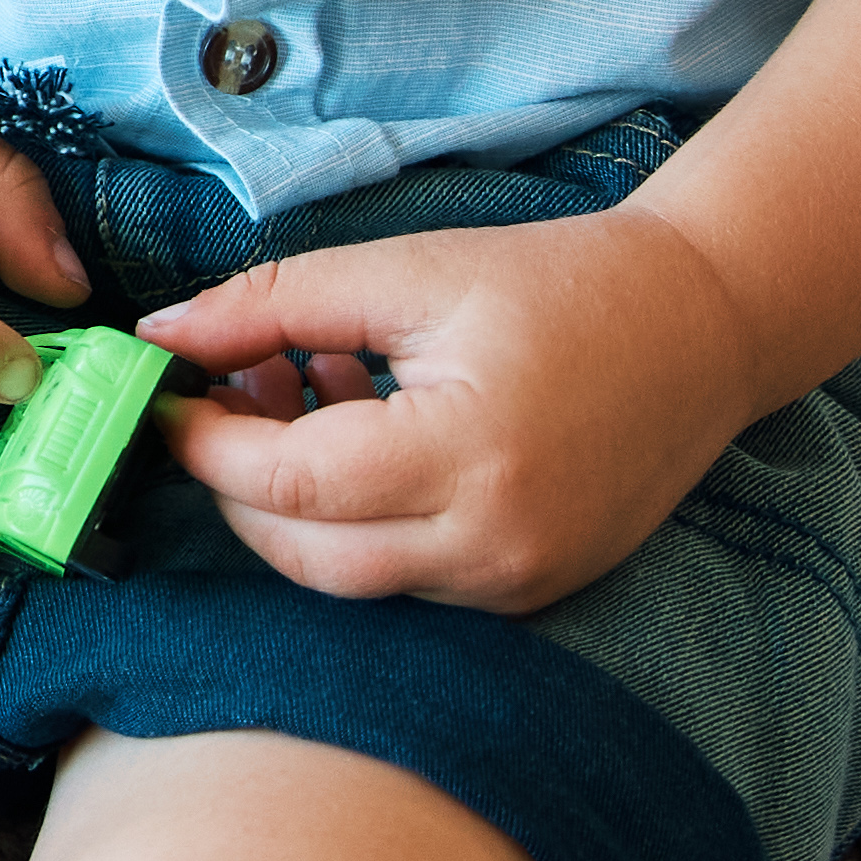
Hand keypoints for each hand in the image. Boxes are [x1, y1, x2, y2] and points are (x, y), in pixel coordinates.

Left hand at [136, 205, 769, 614]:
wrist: (700, 327)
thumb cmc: (554, 284)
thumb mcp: (403, 271)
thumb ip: (270, 306)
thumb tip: (160, 336)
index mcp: (467, 455)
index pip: (289, 486)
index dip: (207, 444)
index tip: (163, 396)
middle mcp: (495, 545)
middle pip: (305, 555)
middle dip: (237, 482)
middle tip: (216, 397)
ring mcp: (517, 581)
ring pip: (349, 575)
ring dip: (294, 503)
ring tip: (297, 390)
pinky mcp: (527, 590)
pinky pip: (406, 576)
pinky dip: (358, 519)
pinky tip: (359, 431)